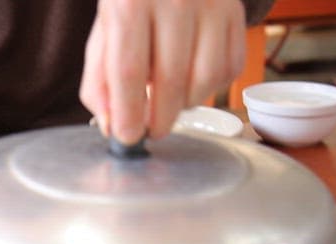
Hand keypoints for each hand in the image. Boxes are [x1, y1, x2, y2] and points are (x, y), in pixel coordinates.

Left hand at [79, 0, 245, 143]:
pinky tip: (191, 76)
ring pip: (205, 80)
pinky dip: (210, 87)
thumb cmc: (132, 2)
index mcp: (131, 3)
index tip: (127, 138)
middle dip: (159, 120)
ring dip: (184, 104)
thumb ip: (99, 80)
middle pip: (171, 81)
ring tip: (168, 97)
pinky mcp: (236, 14)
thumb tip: (110, 126)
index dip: (128, 114)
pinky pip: (229, 69)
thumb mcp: (104, 33)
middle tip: (150, 131)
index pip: (129, 71)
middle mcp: (176, 0)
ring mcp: (212, 5)